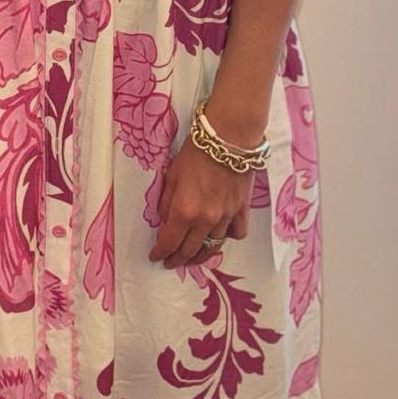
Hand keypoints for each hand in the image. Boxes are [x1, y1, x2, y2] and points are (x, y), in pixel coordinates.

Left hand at [148, 98, 265, 270]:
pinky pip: (237, 233)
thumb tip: (166, 222)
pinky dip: (228, 236)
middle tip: (172, 261)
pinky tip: (221, 233)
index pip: (169, 242)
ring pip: (213, 246)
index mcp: (184, 211)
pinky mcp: (242, 209)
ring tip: (194, 253)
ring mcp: (226, 216)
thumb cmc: (196, 152)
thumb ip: (168, 203)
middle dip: (178, 259)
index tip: (156, 256)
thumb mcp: (172, 176)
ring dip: (201, 252)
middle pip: (191, 250)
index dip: (160, 253)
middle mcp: (205, 219)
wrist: (229, 137)